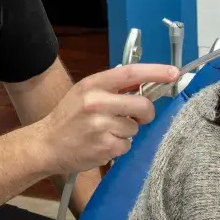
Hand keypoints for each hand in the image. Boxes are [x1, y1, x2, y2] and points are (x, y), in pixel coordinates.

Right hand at [32, 64, 179, 173]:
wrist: (46, 145)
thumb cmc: (68, 117)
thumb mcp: (85, 92)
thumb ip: (112, 87)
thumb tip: (144, 84)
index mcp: (93, 84)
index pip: (131, 73)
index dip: (155, 72)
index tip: (173, 73)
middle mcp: (97, 102)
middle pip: (142, 105)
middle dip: (146, 113)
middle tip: (137, 116)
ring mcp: (101, 126)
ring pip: (135, 128)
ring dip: (127, 131)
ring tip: (106, 132)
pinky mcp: (105, 147)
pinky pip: (127, 145)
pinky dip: (119, 146)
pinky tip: (102, 144)